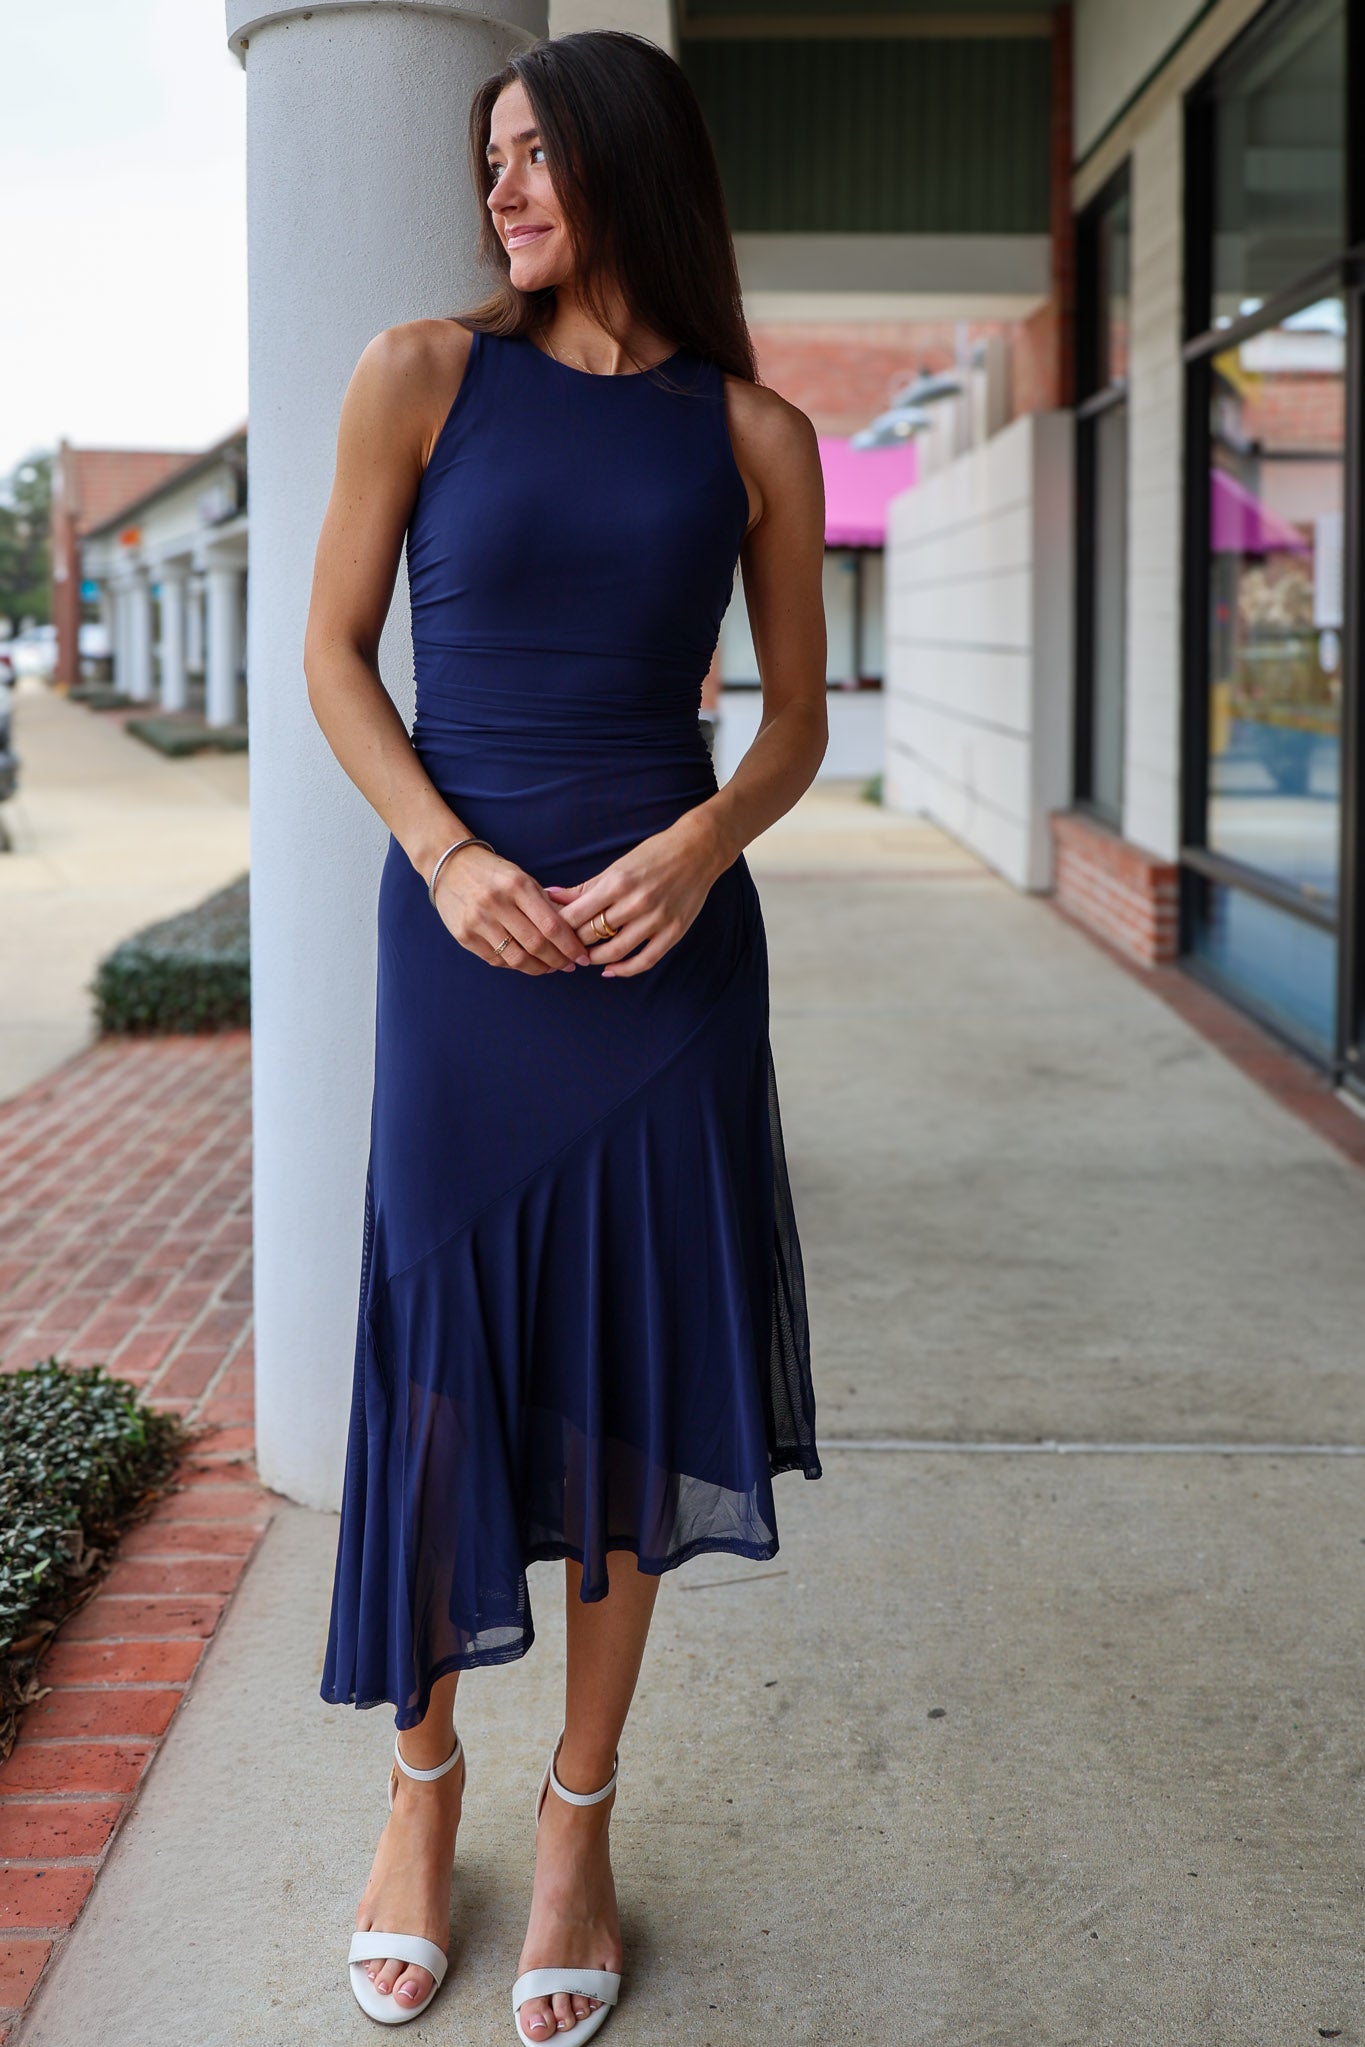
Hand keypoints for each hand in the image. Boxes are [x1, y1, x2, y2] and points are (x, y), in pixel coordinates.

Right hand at [432, 844, 592, 974]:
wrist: (450, 866)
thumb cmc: (494, 873)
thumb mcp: (522, 878)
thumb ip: (545, 904)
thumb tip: (573, 933)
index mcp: (517, 886)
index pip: (551, 924)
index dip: (570, 945)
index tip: (582, 956)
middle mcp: (496, 903)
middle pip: (536, 944)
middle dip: (559, 960)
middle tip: (570, 966)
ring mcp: (478, 921)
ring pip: (517, 958)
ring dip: (539, 968)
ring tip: (551, 967)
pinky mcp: (464, 936)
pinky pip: (497, 960)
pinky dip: (516, 965)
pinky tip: (527, 963)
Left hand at [543, 811, 729, 977]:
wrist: (697, 851)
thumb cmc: (653, 855)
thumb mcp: (616, 867)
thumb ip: (584, 887)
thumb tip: (551, 896)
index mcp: (617, 883)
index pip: (576, 915)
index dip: (559, 927)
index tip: (551, 932)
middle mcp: (636, 902)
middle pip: (592, 934)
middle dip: (573, 944)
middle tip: (564, 948)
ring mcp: (656, 919)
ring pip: (615, 951)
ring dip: (595, 959)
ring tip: (585, 957)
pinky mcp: (673, 932)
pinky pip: (645, 960)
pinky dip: (624, 970)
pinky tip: (610, 971)